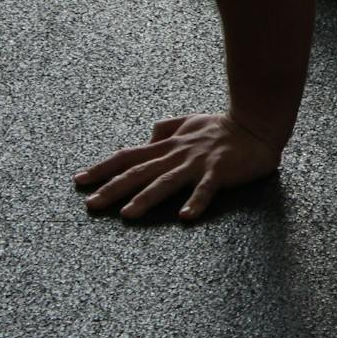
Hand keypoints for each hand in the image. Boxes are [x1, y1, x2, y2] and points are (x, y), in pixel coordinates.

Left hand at [74, 113, 281, 221]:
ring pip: (166, 182)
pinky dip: (195, 202)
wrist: (257, 124)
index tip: (79, 181)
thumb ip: (168, 127)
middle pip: (139, 171)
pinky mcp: (219, 172)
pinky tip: (184, 217)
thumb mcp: (191, 120)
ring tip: (127, 214)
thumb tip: (149, 134)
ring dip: (146, 197)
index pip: (128, 156)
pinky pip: (205, 189)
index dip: (102, 168)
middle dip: (113, 188)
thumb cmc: (224, 125)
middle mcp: (177, 154)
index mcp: (168, 145)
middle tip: (91, 204)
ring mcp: (197, 163)